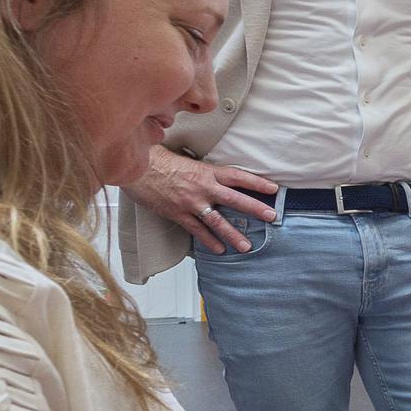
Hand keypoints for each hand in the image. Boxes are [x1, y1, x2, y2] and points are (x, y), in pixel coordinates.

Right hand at [126, 147, 277, 253]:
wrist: (136, 167)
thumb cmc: (160, 161)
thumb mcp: (188, 161)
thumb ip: (206, 172)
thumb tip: (220, 178)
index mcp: (207, 172)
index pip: (238, 176)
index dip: (257, 182)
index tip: (274, 189)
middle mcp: (203, 187)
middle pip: (234, 199)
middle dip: (255, 208)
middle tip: (271, 216)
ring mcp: (191, 203)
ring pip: (217, 221)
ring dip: (233, 234)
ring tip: (246, 246)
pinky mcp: (178, 214)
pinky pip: (197, 230)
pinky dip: (209, 241)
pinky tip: (219, 250)